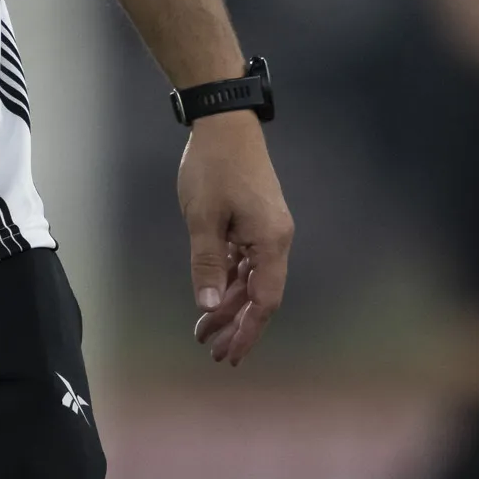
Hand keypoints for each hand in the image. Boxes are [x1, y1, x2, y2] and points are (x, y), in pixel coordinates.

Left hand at [181, 109, 292, 365]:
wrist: (225, 123)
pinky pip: (244, 262)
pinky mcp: (254, 222)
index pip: (264, 301)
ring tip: (204, 332)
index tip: (231, 355)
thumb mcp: (203, 218)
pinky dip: (228, 281)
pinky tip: (211, 297)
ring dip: (229, 305)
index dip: (248, 331)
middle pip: (259, 295)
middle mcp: (275, 239)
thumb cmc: (213, 167)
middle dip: (237, 326)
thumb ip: (207, 263)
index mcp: (270, 241)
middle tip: (213, 353)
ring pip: (250, 280)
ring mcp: (265, 230)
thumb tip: (208, 306)